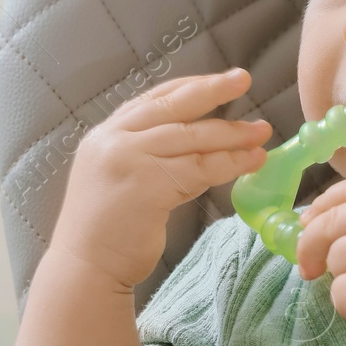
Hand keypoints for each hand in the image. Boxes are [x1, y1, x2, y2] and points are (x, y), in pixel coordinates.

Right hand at [49, 68, 270, 288]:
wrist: (84, 266)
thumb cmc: (104, 229)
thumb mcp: (119, 175)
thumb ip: (146, 152)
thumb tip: (196, 139)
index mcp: (105, 134)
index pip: (153, 99)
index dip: (189, 86)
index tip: (219, 81)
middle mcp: (114, 140)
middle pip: (174, 108)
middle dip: (213, 91)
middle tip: (243, 79)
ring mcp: (130, 160)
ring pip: (192, 138)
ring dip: (232, 134)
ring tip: (261, 132)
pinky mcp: (149, 185)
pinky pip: (199, 168)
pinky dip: (229, 163)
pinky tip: (251, 161)